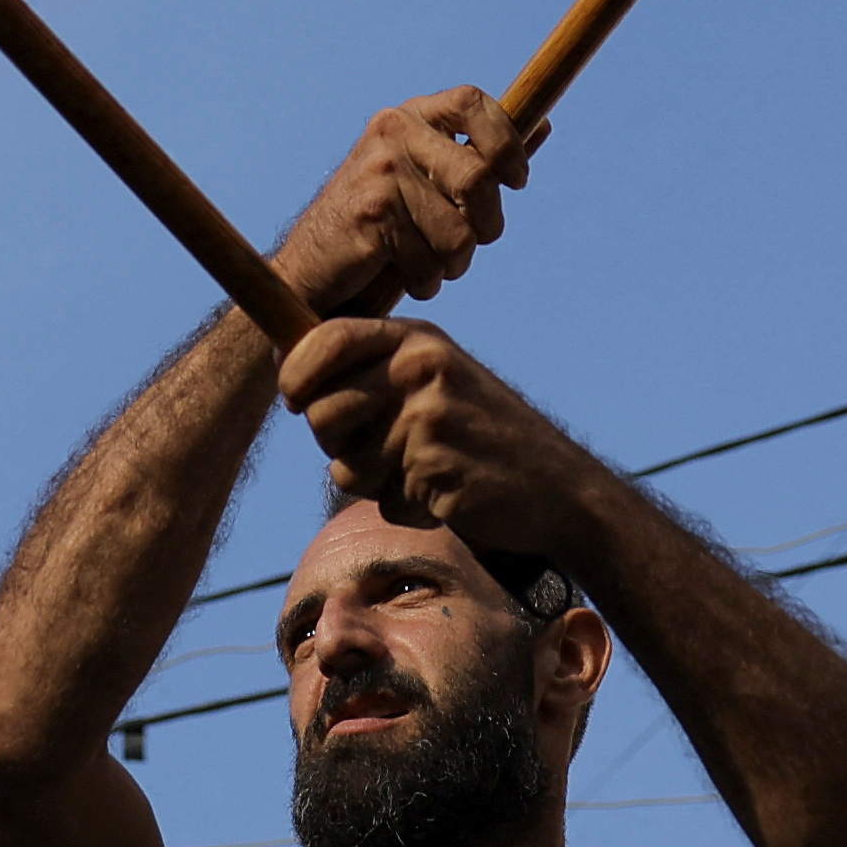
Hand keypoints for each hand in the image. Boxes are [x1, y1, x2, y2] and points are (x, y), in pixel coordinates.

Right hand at [268, 90, 537, 321]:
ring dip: (454, 264)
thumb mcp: (427, 179)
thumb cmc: (381, 226)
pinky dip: (427, 281)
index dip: (507, 143)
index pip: (473, 102)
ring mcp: (378, 173)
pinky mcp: (371, 216)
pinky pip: (430, 261)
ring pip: (459, 232)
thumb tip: (544, 121)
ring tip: (430, 264)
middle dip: (486, 225)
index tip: (516, 181)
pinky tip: (405, 277)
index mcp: (410, 116)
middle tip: (469, 246)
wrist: (311, 271)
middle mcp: (392, 132)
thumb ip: (479, 154)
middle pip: (478, 178)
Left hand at [279, 319, 612, 556]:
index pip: (325, 337)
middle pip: (321, 411)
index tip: (291, 397)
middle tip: (382, 452)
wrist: (558, 486)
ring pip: (346, 466)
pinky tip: (445, 494)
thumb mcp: (434, 380)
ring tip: (422, 472)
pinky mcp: (436, 466)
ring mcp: (429, 416)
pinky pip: (384, 501)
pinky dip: (407, 509)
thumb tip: (288, 374)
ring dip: (374, 483)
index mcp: (417, 340)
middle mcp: (421, 368)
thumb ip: (373, 372)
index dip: (295, 371)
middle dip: (336, 444)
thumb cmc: (481, 437)